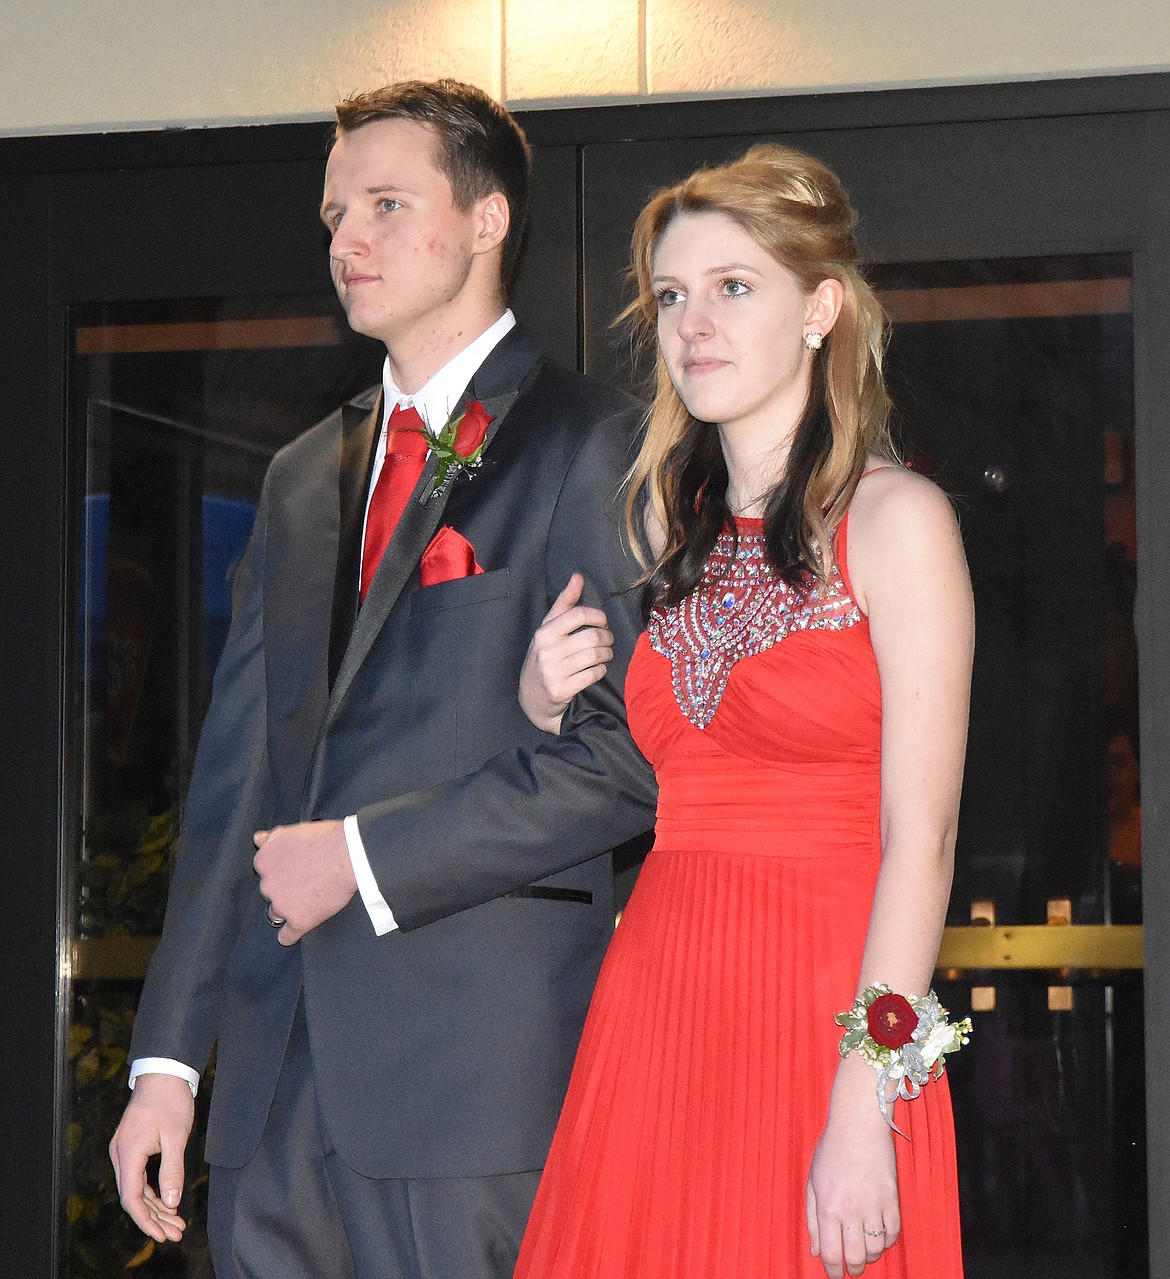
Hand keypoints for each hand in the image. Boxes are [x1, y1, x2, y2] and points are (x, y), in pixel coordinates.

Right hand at [109, 1073, 194, 1242]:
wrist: (163, 1072)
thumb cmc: (170, 1100)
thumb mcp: (176, 1136)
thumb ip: (172, 1170)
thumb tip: (172, 1202)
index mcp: (128, 1153)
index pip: (131, 1198)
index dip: (146, 1220)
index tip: (162, 1235)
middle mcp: (121, 1155)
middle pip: (133, 1197)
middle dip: (155, 1218)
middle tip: (176, 1233)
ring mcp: (125, 1151)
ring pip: (136, 1189)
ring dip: (155, 1207)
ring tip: (176, 1223)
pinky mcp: (132, 1147)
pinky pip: (138, 1177)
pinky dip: (152, 1191)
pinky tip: (167, 1202)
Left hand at [253, 819, 356, 944]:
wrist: (347, 856)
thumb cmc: (325, 840)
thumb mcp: (294, 830)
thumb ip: (272, 837)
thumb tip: (257, 839)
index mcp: (264, 861)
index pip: (264, 871)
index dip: (279, 870)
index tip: (292, 869)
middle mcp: (267, 885)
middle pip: (270, 892)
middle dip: (283, 889)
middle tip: (304, 882)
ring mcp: (282, 905)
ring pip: (276, 913)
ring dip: (287, 909)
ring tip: (304, 902)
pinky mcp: (298, 921)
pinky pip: (287, 935)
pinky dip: (289, 936)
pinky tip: (290, 935)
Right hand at [519, 574, 613, 732]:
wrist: (532, 699)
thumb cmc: (544, 658)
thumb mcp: (548, 629)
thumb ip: (564, 603)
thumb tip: (577, 577)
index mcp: (544, 632)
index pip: (578, 614)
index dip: (598, 616)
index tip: (603, 621)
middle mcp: (547, 651)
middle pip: (592, 636)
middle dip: (607, 638)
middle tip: (608, 641)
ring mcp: (553, 672)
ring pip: (595, 656)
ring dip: (607, 655)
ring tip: (605, 654)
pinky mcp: (561, 690)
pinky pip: (593, 675)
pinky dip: (601, 671)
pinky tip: (598, 669)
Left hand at [806, 1070, 899, 1277]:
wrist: (858, 1125)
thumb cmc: (831, 1150)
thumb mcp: (813, 1181)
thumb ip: (812, 1219)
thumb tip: (814, 1251)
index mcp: (828, 1207)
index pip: (830, 1253)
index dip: (832, 1271)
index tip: (834, 1275)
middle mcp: (851, 1211)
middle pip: (856, 1258)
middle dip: (853, 1269)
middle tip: (851, 1268)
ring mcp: (874, 1206)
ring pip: (876, 1249)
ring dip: (870, 1256)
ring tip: (864, 1250)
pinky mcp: (892, 1200)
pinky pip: (893, 1234)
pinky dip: (887, 1241)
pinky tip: (879, 1236)